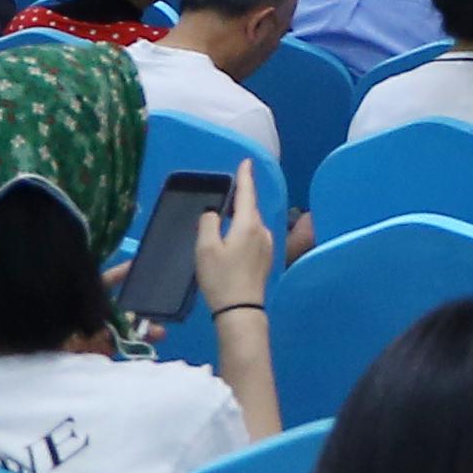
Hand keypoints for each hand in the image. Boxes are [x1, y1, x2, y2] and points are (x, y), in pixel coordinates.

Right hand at [194, 163, 278, 316]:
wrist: (240, 309)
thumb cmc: (221, 277)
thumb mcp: (205, 248)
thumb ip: (208, 224)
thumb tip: (214, 213)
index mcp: (248, 224)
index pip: (247, 194)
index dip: (245, 177)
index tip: (246, 162)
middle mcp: (262, 231)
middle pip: (250, 208)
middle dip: (241, 198)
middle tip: (229, 190)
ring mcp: (266, 245)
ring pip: (252, 223)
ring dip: (241, 216)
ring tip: (226, 215)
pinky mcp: (265, 259)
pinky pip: (254, 236)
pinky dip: (243, 230)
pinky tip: (233, 238)